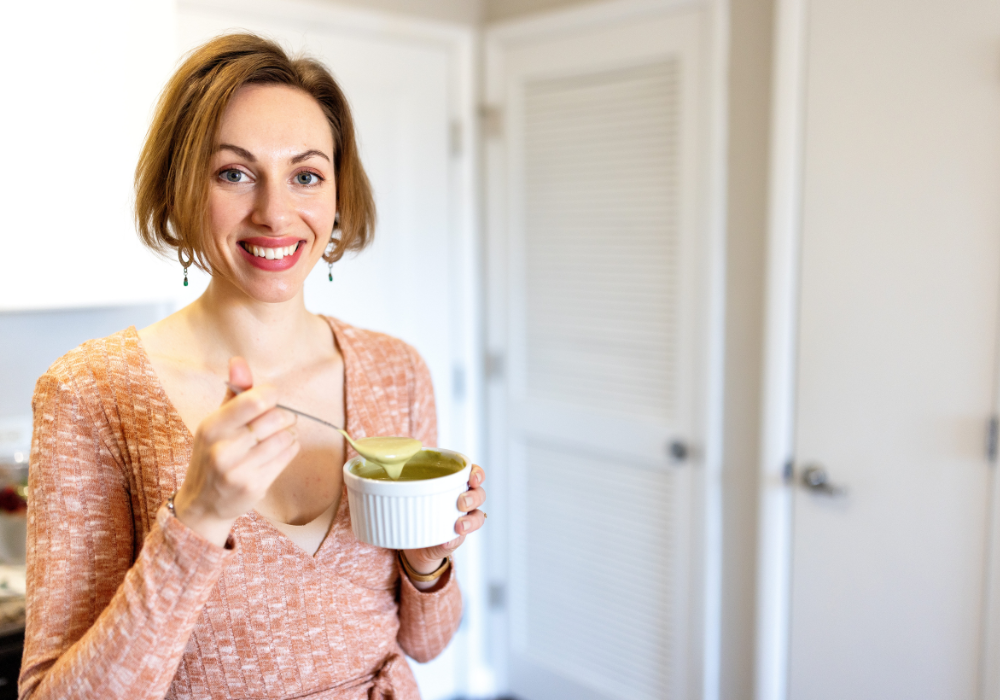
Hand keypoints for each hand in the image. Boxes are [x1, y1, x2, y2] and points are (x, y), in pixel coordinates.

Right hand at [173, 357, 299, 546]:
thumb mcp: (216, 423)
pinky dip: (290, 449)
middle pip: (274, 419)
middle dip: (285, 416)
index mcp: (211, 428)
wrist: (204, 503)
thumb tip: (238, 360)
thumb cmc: (213, 455)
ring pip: (284, 439)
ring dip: (289, 433)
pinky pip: (287, 457)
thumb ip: (233, 393)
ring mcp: (238, 471)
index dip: (271, 394)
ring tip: (279, 435)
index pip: (253, 401)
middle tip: (281, 419)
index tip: (272, 397)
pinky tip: (280, 450)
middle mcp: (222, 450)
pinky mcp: (254, 486)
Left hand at [401, 465, 485, 588]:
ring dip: (471, 520)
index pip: (474, 473)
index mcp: (453, 483)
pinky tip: (446, 541)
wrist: (412, 542)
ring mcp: (461, 520)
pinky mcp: (454, 538)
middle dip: (473, 496)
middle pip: (480, 494)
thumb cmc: (410, 508)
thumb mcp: (402, 491)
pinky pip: (461, 538)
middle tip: (460, 502)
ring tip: (458, 525)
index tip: (472, 476)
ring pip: (478, 516)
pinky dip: (454, 540)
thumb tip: (361, 475)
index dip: (477, 473)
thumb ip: (390, 480)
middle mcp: (462, 500)